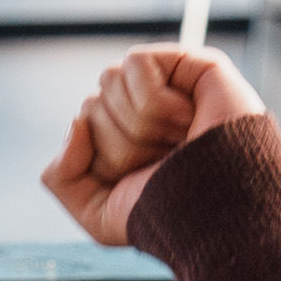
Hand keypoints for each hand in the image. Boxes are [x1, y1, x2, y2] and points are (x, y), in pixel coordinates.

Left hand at [43, 45, 267, 246]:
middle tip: (165, 162)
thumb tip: (75, 123)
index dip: (103, 157)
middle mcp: (146, 113)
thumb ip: (61, 176)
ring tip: (180, 141)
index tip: (143, 179)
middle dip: (121, 144)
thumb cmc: (169, 217)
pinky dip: (154, 100)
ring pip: (109, 81)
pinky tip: (187, 119)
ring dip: (140, 124)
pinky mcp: (191, 65)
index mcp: (127, 141)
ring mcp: (170, 86)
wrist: (219, 214)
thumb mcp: (97, 214)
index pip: (82, 123)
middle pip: (93, 104)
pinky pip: (135, 64)